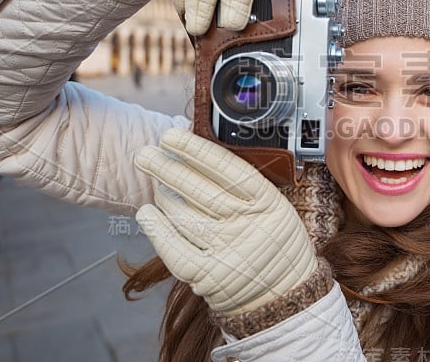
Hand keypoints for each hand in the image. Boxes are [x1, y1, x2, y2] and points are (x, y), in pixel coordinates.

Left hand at [134, 128, 317, 315]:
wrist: (284, 292)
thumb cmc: (273, 239)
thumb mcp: (274, 206)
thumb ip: (243, 184)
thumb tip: (199, 151)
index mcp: (268, 204)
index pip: (229, 170)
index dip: (197, 152)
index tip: (171, 137)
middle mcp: (248, 227)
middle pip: (201, 192)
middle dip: (168, 170)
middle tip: (145, 154)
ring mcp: (227, 253)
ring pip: (185, 217)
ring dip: (164, 197)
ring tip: (156, 185)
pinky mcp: (208, 277)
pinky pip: (175, 249)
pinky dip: (157, 230)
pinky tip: (146, 213)